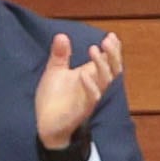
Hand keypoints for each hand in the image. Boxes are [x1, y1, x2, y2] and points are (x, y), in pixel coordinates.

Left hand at [35, 31, 120, 153]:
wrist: (46, 124)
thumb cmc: (53, 98)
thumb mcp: (55, 72)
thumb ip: (60, 55)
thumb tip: (61, 35)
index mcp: (90, 75)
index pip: (108, 61)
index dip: (113, 49)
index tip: (112, 35)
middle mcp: (94, 85)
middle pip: (113, 69)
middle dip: (113, 55)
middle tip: (107, 40)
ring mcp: (90, 97)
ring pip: (105, 81)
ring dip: (101, 65)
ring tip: (93, 49)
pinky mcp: (83, 109)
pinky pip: (92, 97)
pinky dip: (90, 85)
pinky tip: (83, 74)